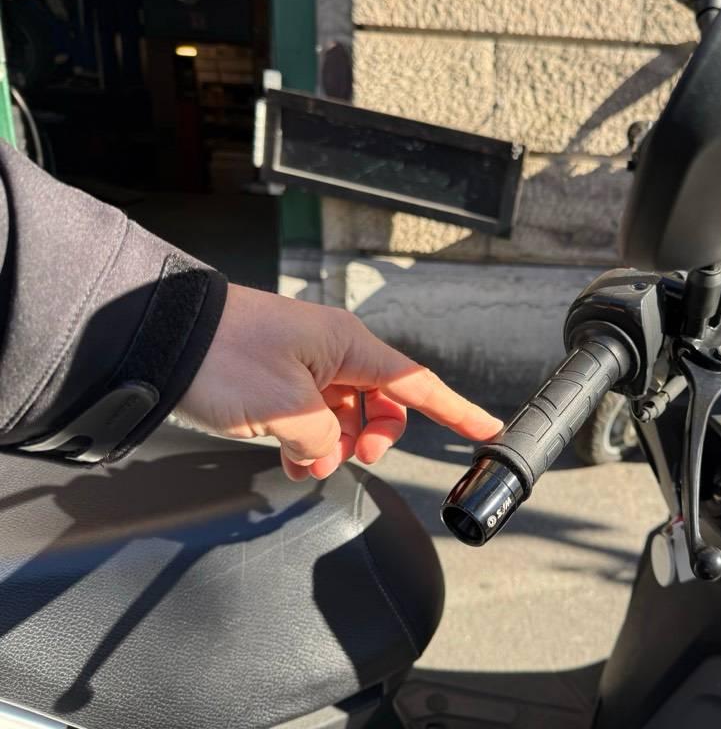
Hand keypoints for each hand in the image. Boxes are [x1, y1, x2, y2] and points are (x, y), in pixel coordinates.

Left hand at [176, 284, 502, 479]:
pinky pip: (312, 417)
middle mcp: (333, 352)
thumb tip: (323, 456)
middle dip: (372, 438)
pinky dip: (305, 442)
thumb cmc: (223, 356)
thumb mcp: (284, 409)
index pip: (419, 384)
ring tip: (299, 458)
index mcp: (348, 346)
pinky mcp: (278, 378)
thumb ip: (321, 442)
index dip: (457, 412)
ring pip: (345, 416)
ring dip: (330, 446)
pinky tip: (285, 454)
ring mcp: (305, 365)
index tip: (489, 431)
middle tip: (344, 458)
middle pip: (382, 405)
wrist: (158, 336)